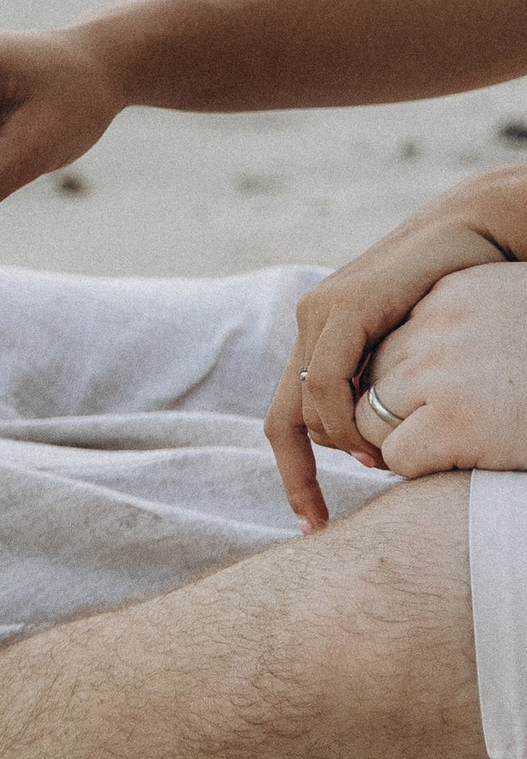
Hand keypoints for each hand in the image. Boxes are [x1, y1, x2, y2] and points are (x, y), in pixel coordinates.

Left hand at [265, 163, 526, 523]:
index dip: (295, 475)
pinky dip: (341, 420)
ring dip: (337, 447)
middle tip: (320, 523)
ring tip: (376, 468)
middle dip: (298, 476)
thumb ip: (386, 393)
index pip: (288, 420)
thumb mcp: (413, 359)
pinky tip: (374, 445)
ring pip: (305, 405)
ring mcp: (323, 311)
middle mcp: (311, 324)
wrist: (473, 234)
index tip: (313, 525)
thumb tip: (376, 448)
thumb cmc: (457, 300)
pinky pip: (325, 380)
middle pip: (284, 419)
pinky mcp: (347, 304)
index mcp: (322, 341)